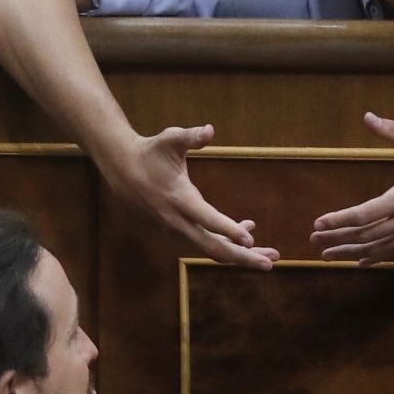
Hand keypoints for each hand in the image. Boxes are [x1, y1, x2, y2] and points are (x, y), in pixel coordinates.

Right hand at [99, 123, 278, 269]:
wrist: (123, 170)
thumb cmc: (151, 152)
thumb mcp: (170, 139)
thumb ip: (190, 136)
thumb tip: (210, 130)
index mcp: (179, 198)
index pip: (207, 220)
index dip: (228, 230)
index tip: (251, 239)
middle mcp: (178, 220)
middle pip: (213, 248)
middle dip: (243, 257)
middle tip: (270, 263)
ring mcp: (178, 229)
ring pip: (212, 250)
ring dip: (241, 255)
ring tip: (270, 256)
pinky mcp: (179, 231)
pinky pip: (207, 243)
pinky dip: (228, 242)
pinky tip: (249, 230)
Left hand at [310, 112, 393, 265]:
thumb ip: (391, 130)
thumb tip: (368, 117)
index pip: (363, 215)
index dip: (338, 221)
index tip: (318, 224)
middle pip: (366, 236)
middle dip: (338, 240)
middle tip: (314, 243)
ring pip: (380, 248)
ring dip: (352, 252)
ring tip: (329, 256)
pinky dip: (378, 256)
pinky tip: (362, 261)